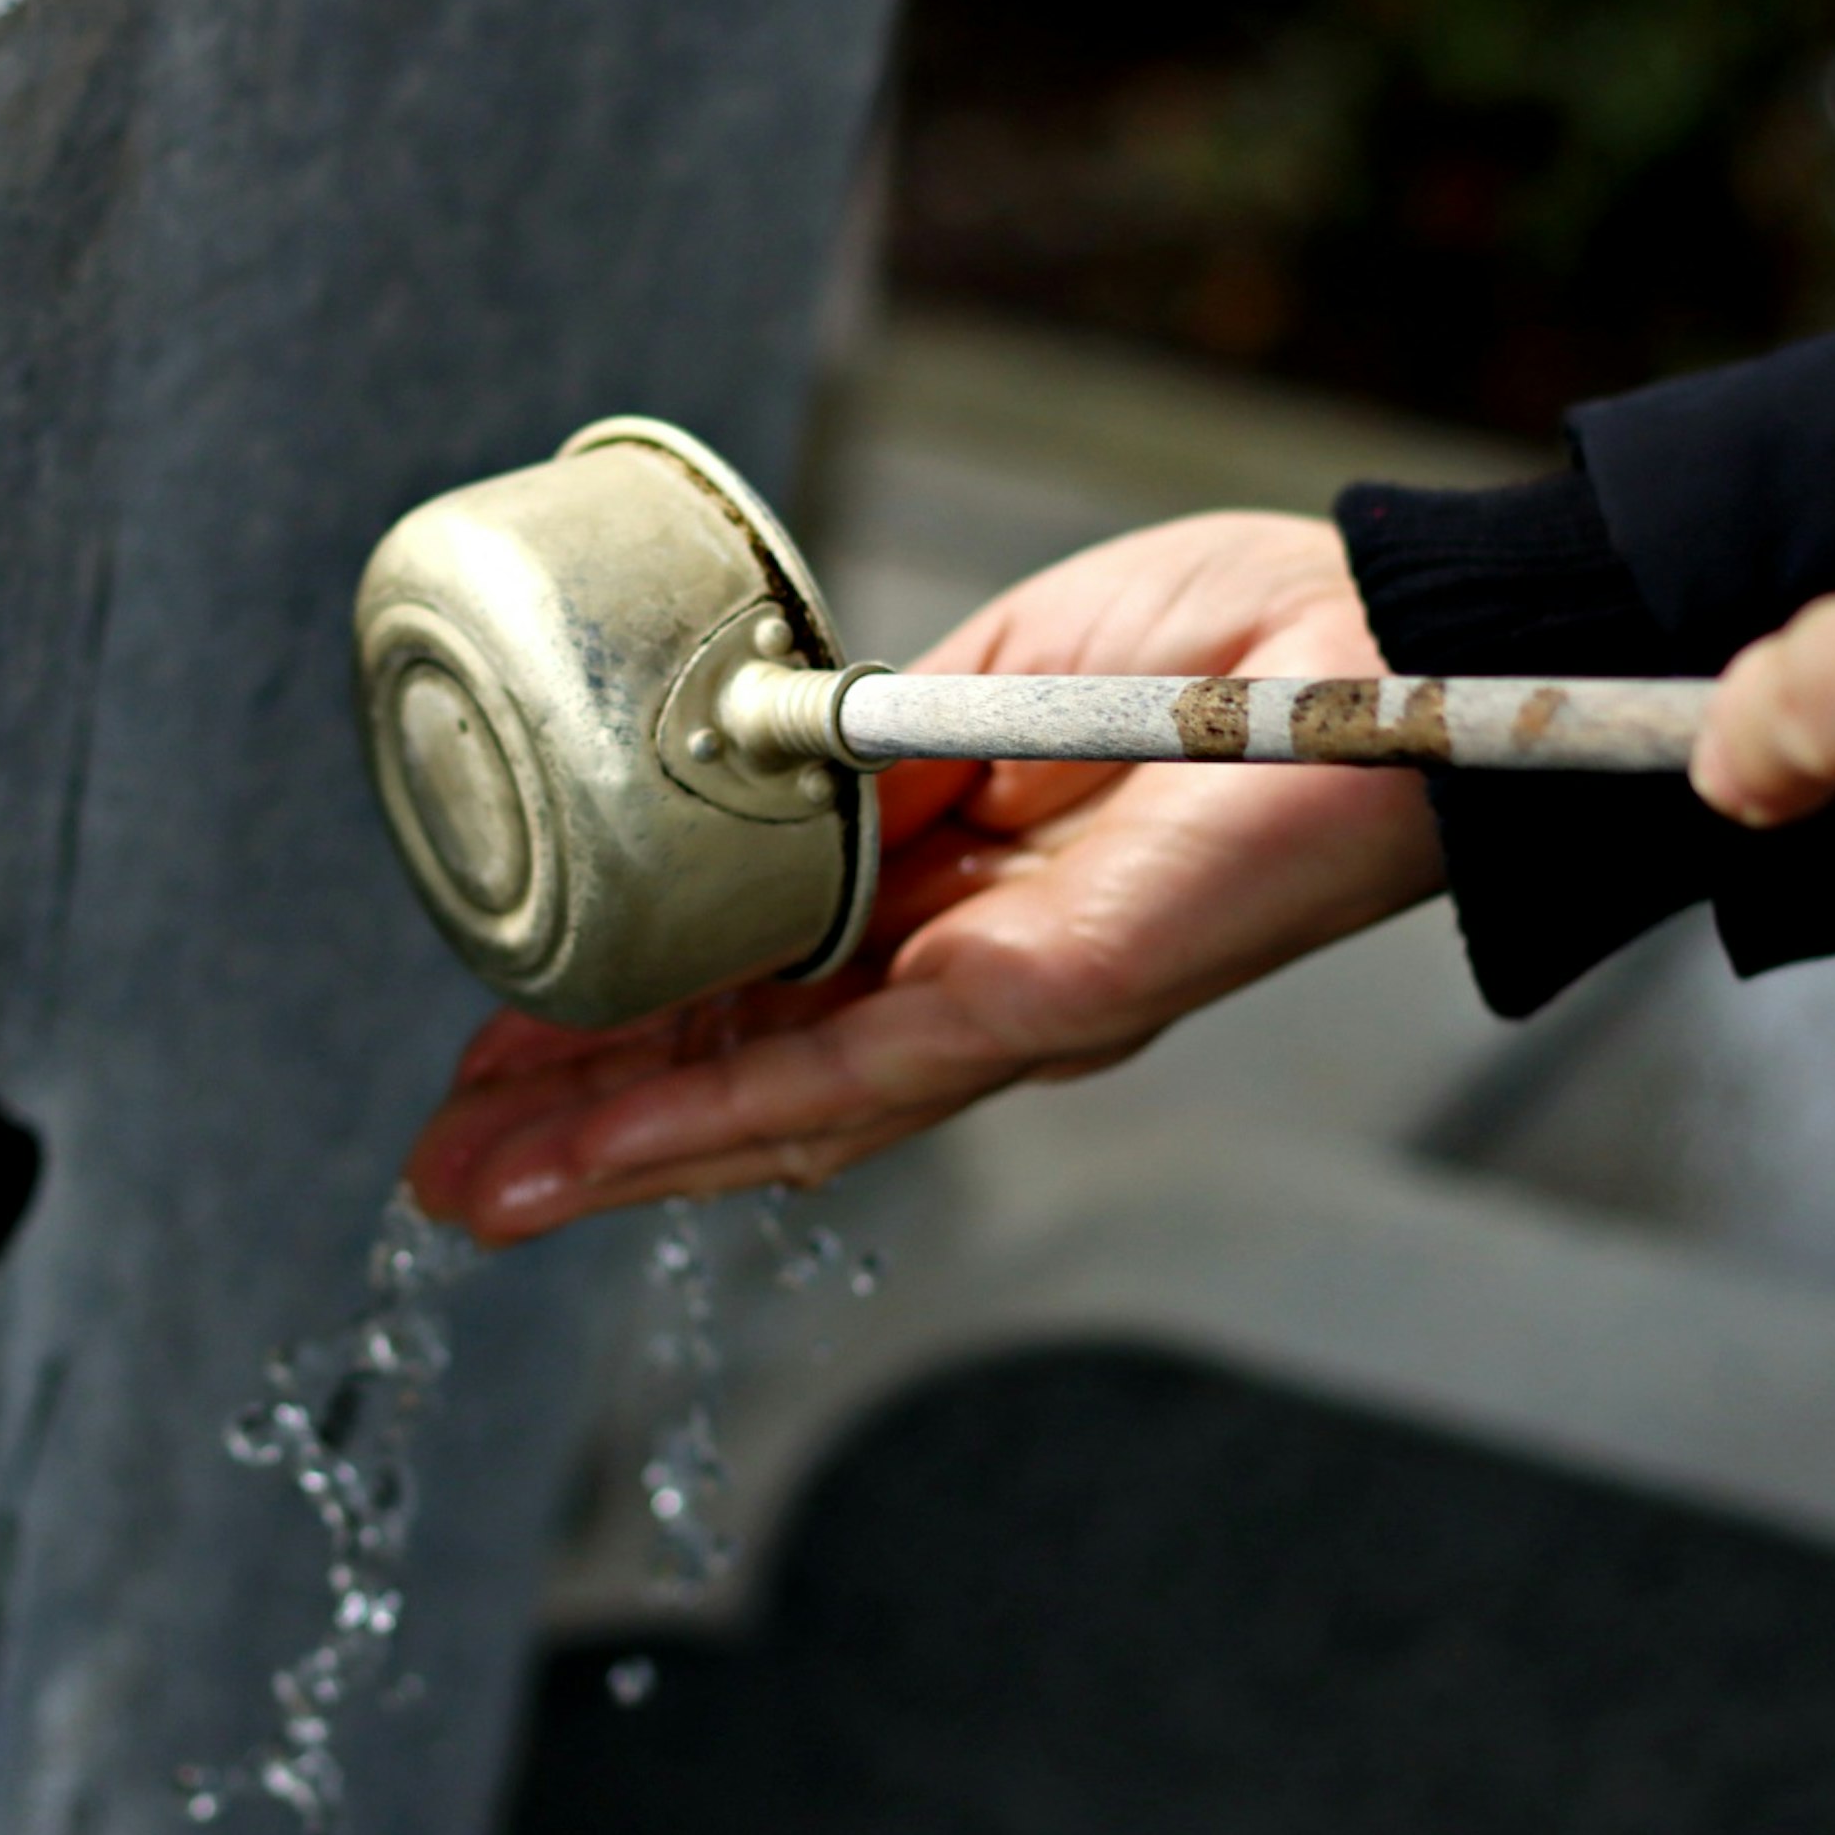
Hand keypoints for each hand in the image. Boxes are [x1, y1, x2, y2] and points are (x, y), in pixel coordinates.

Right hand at [404, 512, 1445, 1241]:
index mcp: (959, 890)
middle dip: (588, 1120)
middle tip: (442, 1167)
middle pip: (748, 1070)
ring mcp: (1005, 1006)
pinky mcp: (1045, 1005)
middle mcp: (972, 976)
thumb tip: (742, 768)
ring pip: (773, 1105)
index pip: (764, 984)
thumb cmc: (1245, 644)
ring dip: (614, 1151)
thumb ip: (873, 745)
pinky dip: (712, 1120)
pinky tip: (599, 1156)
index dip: (631, 1021)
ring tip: (473, 1192)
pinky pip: (855, 1074)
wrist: (1391, 642)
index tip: (503, 1035)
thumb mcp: (996, 677)